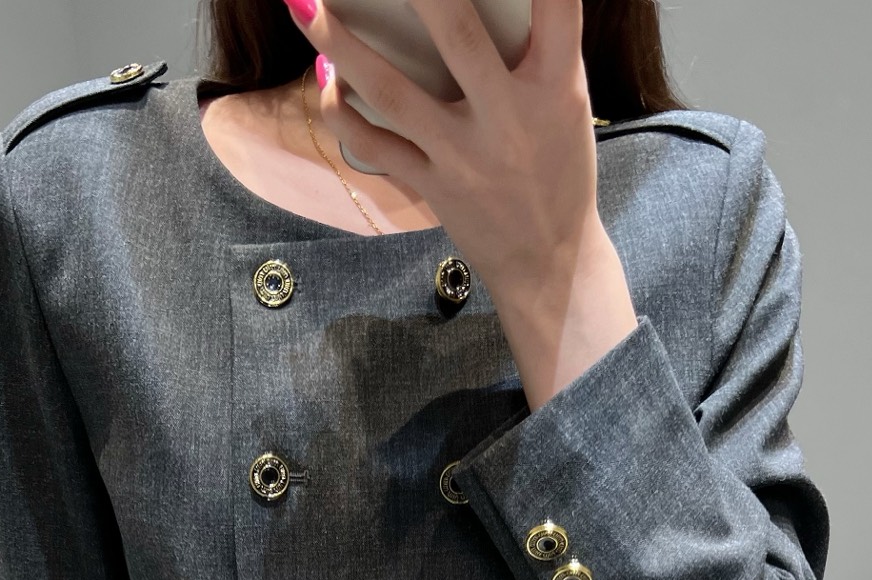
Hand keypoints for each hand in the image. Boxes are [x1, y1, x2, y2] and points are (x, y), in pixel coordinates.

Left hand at [281, 0, 637, 407]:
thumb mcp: (567, 103)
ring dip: (342, 45)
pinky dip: (342, 114)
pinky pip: (376, 148)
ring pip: (393, 92)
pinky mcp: (433, 186)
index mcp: (556, 86)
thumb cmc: (559, 172)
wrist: (548, 261)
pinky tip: (324, 80)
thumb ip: (541, 48)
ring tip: (304, 5)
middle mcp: (508, 117)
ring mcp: (464, 155)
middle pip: (459, 34)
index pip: (556, 6)